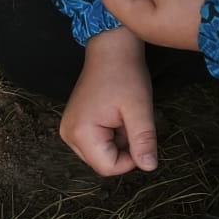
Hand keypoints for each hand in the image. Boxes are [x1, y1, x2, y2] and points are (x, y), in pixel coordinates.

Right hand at [62, 29, 157, 175]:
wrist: (110, 50)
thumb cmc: (125, 75)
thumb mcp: (139, 108)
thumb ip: (143, 140)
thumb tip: (149, 167)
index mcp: (81, 133)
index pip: (108, 167)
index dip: (130, 159)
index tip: (140, 136)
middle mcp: (68, 135)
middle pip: (102, 163)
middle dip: (123, 149)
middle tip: (129, 122)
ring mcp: (68, 130)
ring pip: (100, 154)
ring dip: (117, 142)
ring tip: (121, 117)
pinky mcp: (73, 125)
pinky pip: (95, 143)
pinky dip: (110, 136)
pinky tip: (114, 116)